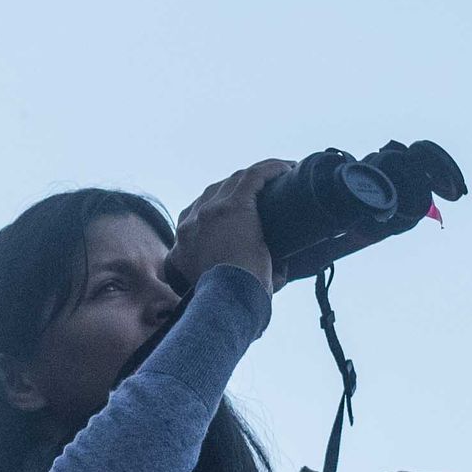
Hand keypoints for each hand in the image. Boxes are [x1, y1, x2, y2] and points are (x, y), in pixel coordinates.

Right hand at [167, 159, 294, 293]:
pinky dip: (271, 170)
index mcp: (183, 243)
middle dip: (240, 188)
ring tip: (280, 176)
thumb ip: (241, 276)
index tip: (240, 211)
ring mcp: (211, 211)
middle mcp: (191, 222)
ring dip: (258, 175)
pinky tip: (288, 168)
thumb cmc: (228, 303)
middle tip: (265, 192)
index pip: (198, 214)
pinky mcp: (234, 206)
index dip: (218, 207)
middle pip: (216, 192)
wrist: (227, 302)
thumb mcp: (222, 289)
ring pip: (235, 181)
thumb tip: (279, 271)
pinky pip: (254, 177)